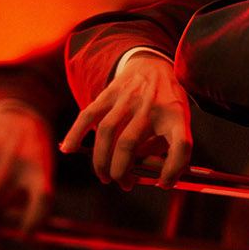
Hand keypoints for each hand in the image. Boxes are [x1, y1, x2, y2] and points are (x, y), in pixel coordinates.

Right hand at [61, 52, 189, 188]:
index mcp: (176, 116)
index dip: (173, 169)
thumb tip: (145, 176)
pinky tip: (68, 149)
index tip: (163, 184)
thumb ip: (165, 149)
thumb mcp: (177, 123)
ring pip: (106, 132)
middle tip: (122, 183)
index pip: (180, 145)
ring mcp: (128, 98)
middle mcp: (151, 106)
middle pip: (129, 144)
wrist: (154, 65)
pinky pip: (89, 114)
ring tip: (104, 176)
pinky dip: (76, 133)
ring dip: (101, 160)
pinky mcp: (110, 93)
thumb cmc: (166, 104)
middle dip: (121, 171)